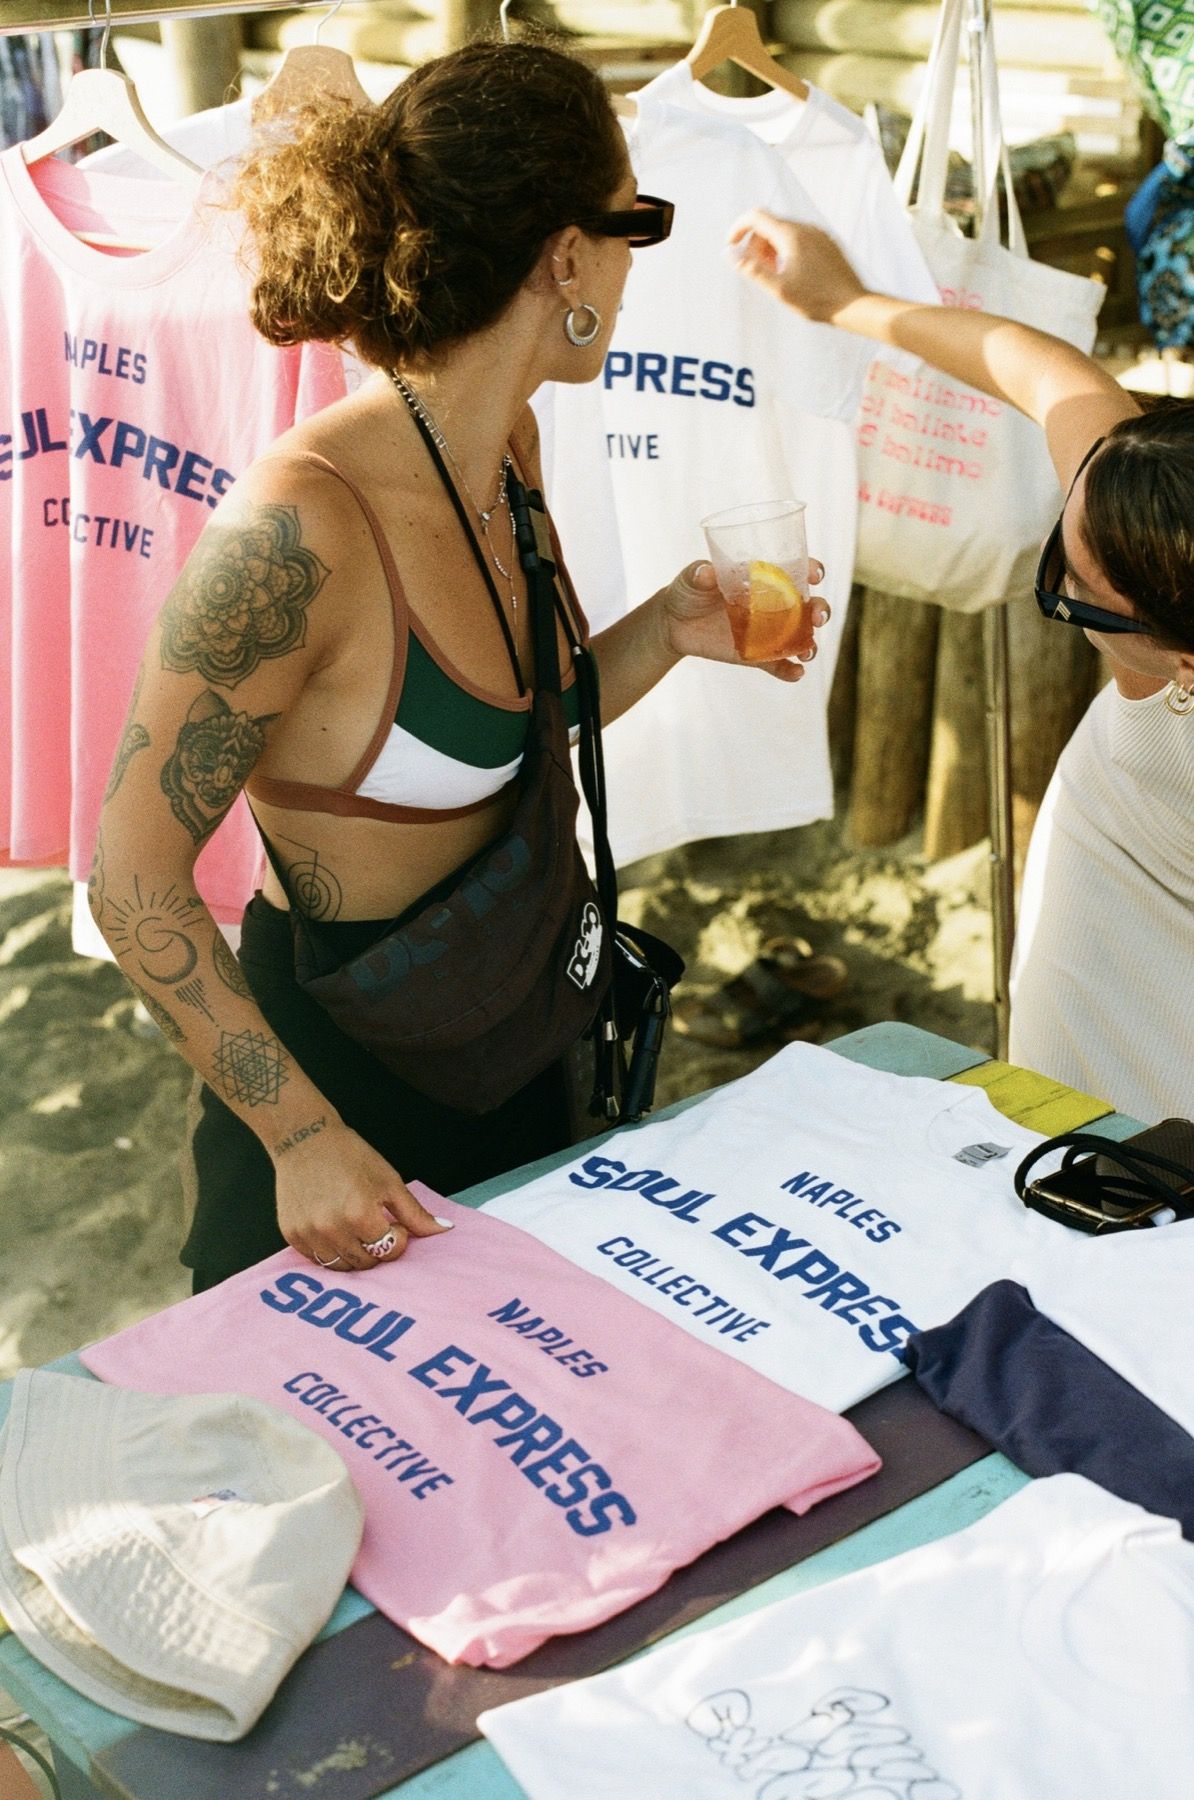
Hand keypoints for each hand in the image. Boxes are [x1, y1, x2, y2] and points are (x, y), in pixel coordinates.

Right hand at [273, 1120, 451, 1272]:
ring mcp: (308, 1234)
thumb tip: (445, 1230)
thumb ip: (415, 1213)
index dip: (398, 1238)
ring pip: (341, 1266)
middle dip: (376, 1248)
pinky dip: (329, 1250)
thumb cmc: (349, 1155)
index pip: (389, 1251)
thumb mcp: (389, 1181)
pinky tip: (333, 1227)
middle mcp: (331, 1228)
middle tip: (373, 1224)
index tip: (392, 1221)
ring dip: (353, 1253)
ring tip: (354, 1227)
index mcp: (360, 1214)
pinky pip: (317, 1259)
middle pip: (366, 1263)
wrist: (304, 1139)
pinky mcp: (291, 1235)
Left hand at [662, 557, 829, 682]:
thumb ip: (699, 574)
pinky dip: (791, 671)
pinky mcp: (757, 656)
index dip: (812, 570)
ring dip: (811, 645)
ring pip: (800, 638)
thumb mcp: (691, 578)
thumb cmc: (688, 591)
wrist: (673, 624)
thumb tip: (706, 573)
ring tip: (807, 653)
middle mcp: (774, 604)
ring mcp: (768, 632)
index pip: (797, 571)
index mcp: (765, 578)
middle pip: (808, 606)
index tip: (815, 575)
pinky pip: (780, 665)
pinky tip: (796, 674)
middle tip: (817, 617)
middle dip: (820, 611)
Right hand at [728, 210, 866, 323]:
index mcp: (791, 235)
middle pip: (770, 224)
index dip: (738, 228)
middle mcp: (806, 228)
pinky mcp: (827, 243)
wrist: (853, 304)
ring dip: (771, 248)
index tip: (731, 246)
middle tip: (757, 270)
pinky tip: (792, 272)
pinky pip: (800, 237)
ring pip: (785, 231)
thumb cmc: (816, 299)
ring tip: (775, 273)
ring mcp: (818, 234)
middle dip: (756, 244)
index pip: (756, 217)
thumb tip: (730, 253)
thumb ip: (752, 269)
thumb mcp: (778, 288)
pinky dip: (787, 249)